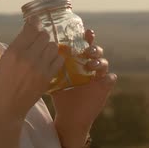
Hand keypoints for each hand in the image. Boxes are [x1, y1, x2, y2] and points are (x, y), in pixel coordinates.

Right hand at [0, 17, 64, 119]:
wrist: (7, 106)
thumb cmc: (1, 82)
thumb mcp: (4, 60)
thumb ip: (18, 45)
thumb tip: (30, 29)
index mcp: (14, 52)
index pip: (31, 29)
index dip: (35, 23)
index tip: (35, 23)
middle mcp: (28, 57)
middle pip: (44, 35)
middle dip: (42, 36)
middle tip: (38, 42)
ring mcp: (40, 67)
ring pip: (53, 46)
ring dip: (49, 47)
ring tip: (43, 52)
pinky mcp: (48, 77)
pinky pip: (59, 59)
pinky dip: (55, 58)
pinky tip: (48, 62)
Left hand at [51, 29, 116, 147]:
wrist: (68, 115)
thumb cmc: (61, 93)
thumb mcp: (55, 76)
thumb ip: (50, 63)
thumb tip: (37, 47)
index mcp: (80, 60)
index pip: (85, 45)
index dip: (88, 37)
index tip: (87, 32)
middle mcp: (90, 66)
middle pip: (97, 51)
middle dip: (94, 48)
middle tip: (87, 51)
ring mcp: (98, 76)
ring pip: (104, 63)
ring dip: (99, 61)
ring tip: (90, 64)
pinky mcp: (104, 88)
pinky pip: (111, 79)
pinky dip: (109, 77)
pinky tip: (105, 78)